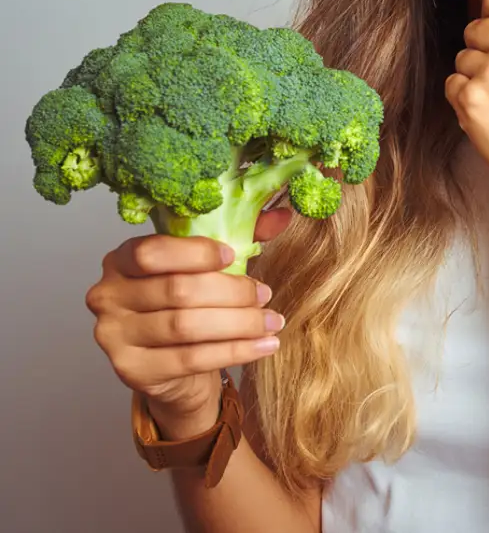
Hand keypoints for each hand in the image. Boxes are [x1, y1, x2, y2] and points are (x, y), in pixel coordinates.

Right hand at [85, 208, 292, 431]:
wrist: (172, 366)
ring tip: (272, 321)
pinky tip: (265, 345)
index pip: (153, 252)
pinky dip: (236, 351)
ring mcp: (113, 336)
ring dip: (240, 324)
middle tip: (266, 294)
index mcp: (122, 258)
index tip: (234, 257)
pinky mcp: (131, 371)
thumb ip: (242, 234)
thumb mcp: (210, 264)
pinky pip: (191, 359)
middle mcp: (107, 295)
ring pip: (186, 326)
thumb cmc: (189, 302)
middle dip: (231, 292)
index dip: (197, 253)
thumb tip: (283, 215)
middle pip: (178, 291)